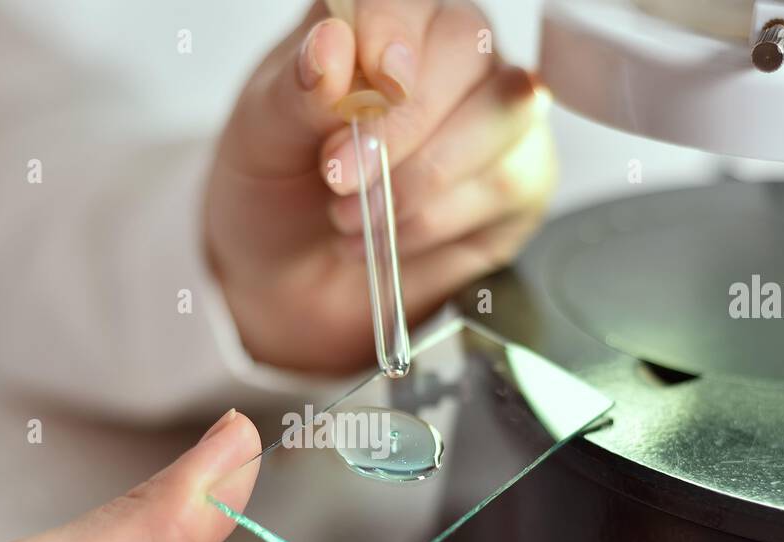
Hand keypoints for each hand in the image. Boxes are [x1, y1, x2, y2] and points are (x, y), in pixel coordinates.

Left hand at [205, 0, 554, 374]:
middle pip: (467, 47)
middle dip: (403, 126)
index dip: (395, 30)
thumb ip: (295, 94)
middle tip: (340, 178)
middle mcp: (445, 51)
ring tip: (354, 217)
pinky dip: (438, 220)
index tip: (376, 82)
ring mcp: (492, 110)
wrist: (295, 275)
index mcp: (378, 17)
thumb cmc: (281, 188)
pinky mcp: (521, 175)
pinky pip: (508, 182)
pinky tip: (393, 237)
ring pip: (501, 114)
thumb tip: (331, 49)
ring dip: (418, 182)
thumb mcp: (262, 139)